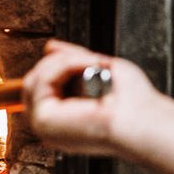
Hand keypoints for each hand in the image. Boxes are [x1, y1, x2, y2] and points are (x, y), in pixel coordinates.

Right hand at [22, 40, 150, 156]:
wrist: (141, 119)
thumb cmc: (131, 103)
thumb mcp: (97, 71)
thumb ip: (70, 61)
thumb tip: (50, 47)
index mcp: (63, 121)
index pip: (40, 88)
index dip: (54, 67)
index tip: (73, 55)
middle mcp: (51, 126)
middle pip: (32, 82)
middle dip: (59, 62)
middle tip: (88, 60)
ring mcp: (44, 126)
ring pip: (34, 79)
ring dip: (63, 62)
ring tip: (89, 63)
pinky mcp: (43, 122)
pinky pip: (40, 82)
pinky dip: (63, 66)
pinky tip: (86, 66)